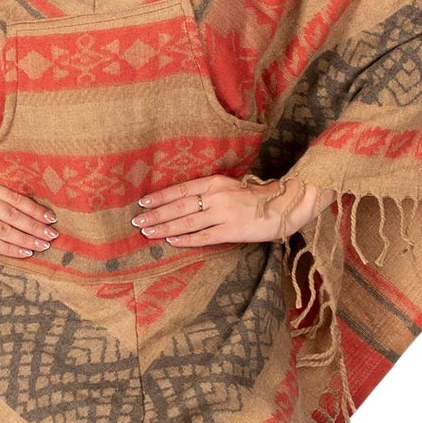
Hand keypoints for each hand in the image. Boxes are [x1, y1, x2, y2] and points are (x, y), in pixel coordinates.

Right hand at [0, 173, 59, 258]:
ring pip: (7, 229)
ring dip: (28, 239)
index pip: (14, 197)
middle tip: (53, 234)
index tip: (50, 217)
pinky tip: (25, 252)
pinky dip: (12, 249)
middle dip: (36, 226)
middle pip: (14, 213)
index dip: (35, 209)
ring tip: (43, 245)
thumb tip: (23, 214)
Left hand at [129, 174, 336, 248]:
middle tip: (137, 221)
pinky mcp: (232, 231)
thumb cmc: (255, 197)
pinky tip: (171, 240)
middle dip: (156, 214)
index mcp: (216, 182)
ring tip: (147, 232)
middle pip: (179, 206)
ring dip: (165, 227)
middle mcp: (217, 196)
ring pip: (187, 222)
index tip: (142, 202)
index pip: (181, 189)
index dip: (160, 196)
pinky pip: (204, 237)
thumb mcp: (230, 186)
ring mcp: (224, 214)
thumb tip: (182, 201)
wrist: (284, 205)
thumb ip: (209, 192)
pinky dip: (186, 239)